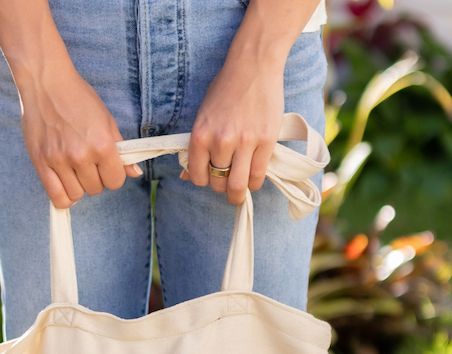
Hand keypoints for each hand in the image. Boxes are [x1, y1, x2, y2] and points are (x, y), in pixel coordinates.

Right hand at [19, 62, 142, 208]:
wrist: (46, 82)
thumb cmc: (78, 98)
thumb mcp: (106, 120)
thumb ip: (120, 149)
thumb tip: (135, 173)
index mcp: (102, 145)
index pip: (115, 181)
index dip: (113, 176)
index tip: (106, 167)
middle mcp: (81, 155)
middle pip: (95, 189)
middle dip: (95, 179)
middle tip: (88, 163)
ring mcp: (59, 160)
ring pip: (76, 195)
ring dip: (78, 186)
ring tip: (74, 170)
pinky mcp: (41, 162)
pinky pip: (56, 196)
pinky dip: (63, 197)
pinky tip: (64, 184)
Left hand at [183, 56, 284, 205]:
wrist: (253, 64)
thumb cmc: (226, 89)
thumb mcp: (203, 116)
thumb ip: (195, 147)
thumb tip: (185, 176)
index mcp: (200, 136)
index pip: (198, 177)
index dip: (205, 180)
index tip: (212, 176)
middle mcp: (220, 141)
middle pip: (218, 183)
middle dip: (222, 187)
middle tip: (228, 180)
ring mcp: (244, 142)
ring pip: (238, 186)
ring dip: (238, 192)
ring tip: (240, 188)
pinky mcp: (266, 141)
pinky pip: (257, 177)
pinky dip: (254, 183)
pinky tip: (253, 177)